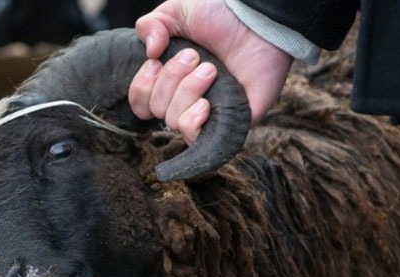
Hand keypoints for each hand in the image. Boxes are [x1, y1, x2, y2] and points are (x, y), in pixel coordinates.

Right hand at [128, 0, 292, 143]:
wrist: (257, 20)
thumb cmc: (220, 15)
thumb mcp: (175, 12)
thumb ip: (150, 27)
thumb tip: (150, 53)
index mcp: (171, 80)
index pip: (142, 103)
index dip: (142, 88)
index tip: (155, 64)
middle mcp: (186, 100)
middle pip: (158, 110)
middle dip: (170, 80)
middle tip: (194, 57)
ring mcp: (208, 114)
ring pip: (175, 123)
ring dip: (187, 92)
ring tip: (210, 71)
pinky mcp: (228, 124)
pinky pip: (198, 140)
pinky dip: (193, 123)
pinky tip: (205, 105)